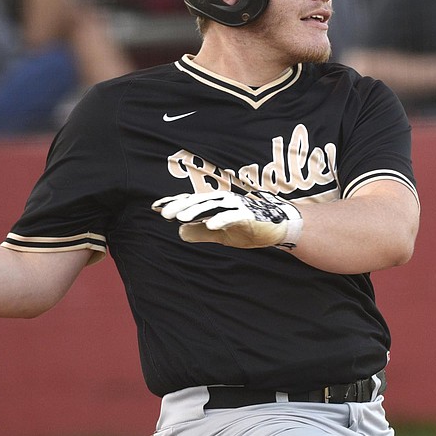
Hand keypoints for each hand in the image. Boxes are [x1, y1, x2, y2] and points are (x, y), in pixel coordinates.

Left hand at [152, 190, 302, 248]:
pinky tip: (211, 225)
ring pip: (213, 205)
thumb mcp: (220, 234)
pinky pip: (233, 216)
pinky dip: (222, 219)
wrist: (280, 228)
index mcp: (215, 204)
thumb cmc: (249, 227)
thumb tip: (180, 233)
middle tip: (164, 213)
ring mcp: (236, 206)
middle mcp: (223, 201)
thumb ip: (200, 232)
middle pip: (198, 201)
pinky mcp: (250, 215)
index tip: (155, 207)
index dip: (174, 203)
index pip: (190, 202)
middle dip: (180, 206)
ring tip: (180, 218)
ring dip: (196, 210)